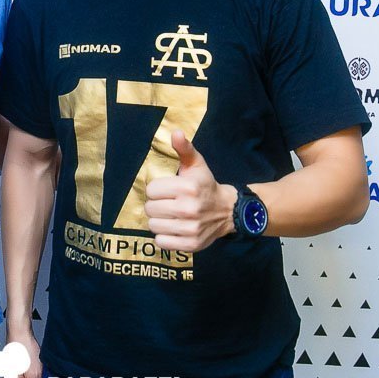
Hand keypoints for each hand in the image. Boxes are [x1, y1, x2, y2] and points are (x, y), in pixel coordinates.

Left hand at [144, 130, 236, 252]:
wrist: (228, 211)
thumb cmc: (206, 185)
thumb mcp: (197, 165)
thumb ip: (184, 149)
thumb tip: (175, 133)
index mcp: (188, 187)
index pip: (151, 190)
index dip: (156, 190)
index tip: (166, 190)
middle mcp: (189, 208)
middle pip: (150, 209)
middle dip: (156, 205)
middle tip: (167, 204)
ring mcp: (190, 228)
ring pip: (153, 226)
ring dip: (159, 221)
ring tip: (170, 216)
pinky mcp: (191, 244)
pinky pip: (162, 242)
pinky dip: (164, 237)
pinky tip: (173, 228)